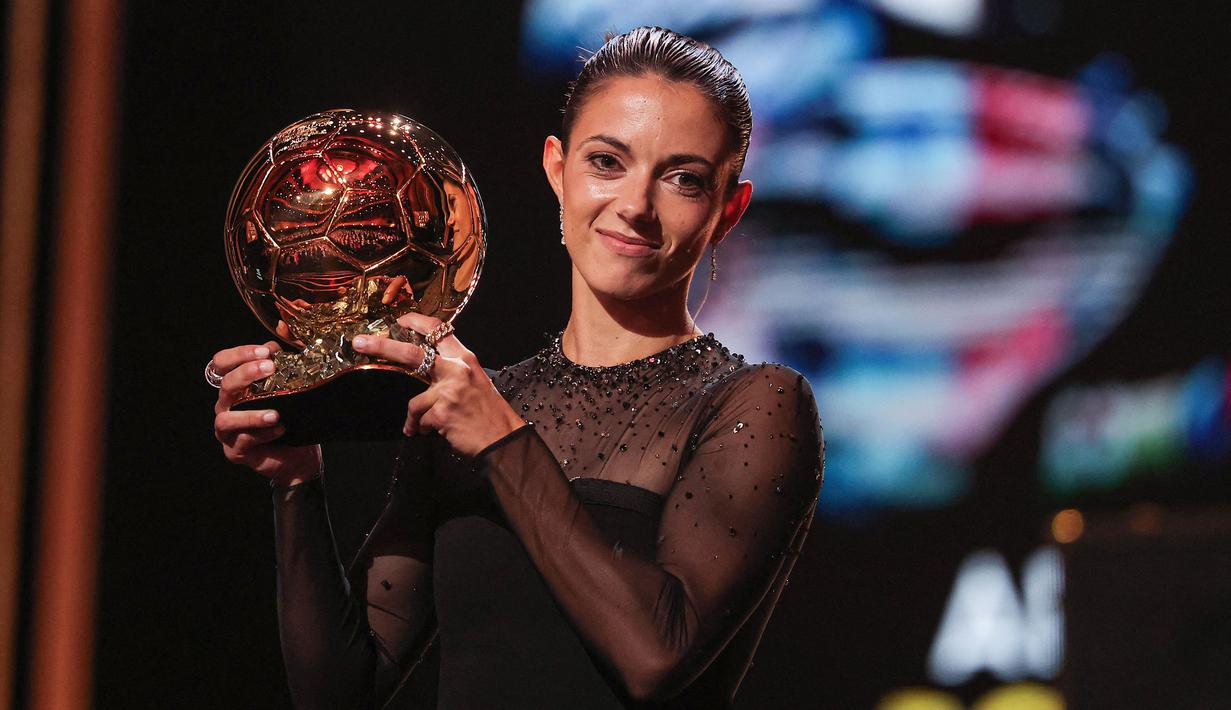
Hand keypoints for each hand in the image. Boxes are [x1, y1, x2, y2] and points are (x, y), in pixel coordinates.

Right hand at [211, 341, 321, 485]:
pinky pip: (243, 441)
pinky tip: (280, 429)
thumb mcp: (293, 384)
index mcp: (236, 387)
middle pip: (225, 385)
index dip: (239, 354)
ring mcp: (228, 430)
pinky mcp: (235, 451)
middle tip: (270, 369)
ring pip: (226, 418)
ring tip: (275, 412)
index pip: (221, 363)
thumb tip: (282, 325)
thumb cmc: (292, 417)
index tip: (266, 351)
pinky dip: (262, 434)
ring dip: (250, 414)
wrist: (300, 456)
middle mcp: (227, 406)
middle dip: (246, 374)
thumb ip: (286, 356)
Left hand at [350, 313, 524, 457]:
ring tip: (427, 426)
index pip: (439, 330)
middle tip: (360, 343)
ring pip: (415, 402)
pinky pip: (420, 421)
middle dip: (382, 346)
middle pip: (411, 353)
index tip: (399, 320)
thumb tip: (424, 367)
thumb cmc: (488, 411)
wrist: (502, 437)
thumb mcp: (475, 381)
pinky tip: (437, 431)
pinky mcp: (441, 413)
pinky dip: (423, 428)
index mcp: (465, 358)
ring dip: (418, 417)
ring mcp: (448, 391)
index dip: (416, 321)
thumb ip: (451, 370)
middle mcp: (456, 370)